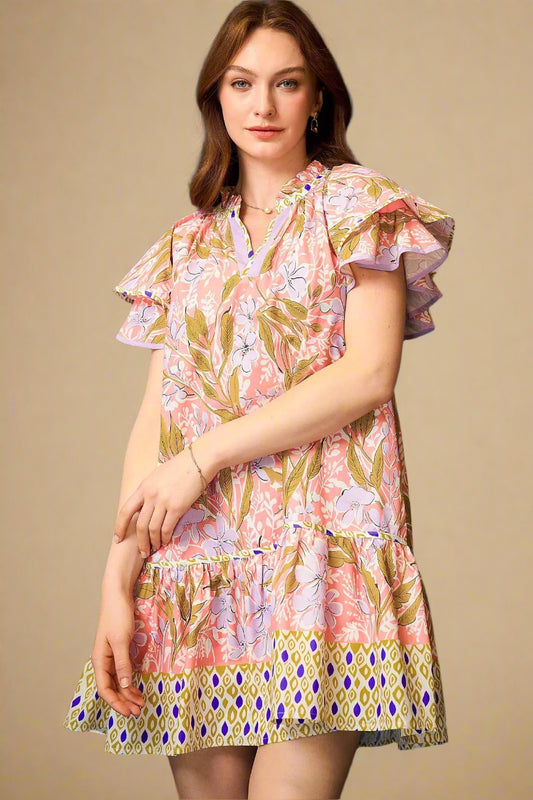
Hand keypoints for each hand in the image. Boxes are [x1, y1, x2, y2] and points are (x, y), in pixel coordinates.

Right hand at [91, 589, 144, 717]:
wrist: (118, 595)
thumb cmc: (117, 615)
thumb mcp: (121, 641)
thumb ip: (122, 664)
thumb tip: (124, 686)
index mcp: (100, 660)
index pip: (105, 689)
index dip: (116, 703)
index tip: (129, 712)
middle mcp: (103, 661)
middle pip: (112, 688)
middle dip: (124, 701)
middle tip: (138, 711)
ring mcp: (111, 656)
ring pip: (118, 681)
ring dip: (128, 693)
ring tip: (140, 703)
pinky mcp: (119, 650)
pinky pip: (123, 672)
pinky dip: (130, 682)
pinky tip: (137, 688)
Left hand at [113, 446, 206, 556]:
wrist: (198, 460)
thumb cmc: (180, 467)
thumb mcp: (157, 476)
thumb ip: (149, 491)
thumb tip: (144, 506)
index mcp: (143, 487)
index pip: (126, 511)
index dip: (120, 527)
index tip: (118, 539)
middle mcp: (151, 495)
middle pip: (140, 525)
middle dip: (140, 541)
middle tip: (143, 552)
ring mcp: (163, 501)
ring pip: (153, 529)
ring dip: (153, 542)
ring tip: (155, 548)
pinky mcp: (177, 507)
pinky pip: (167, 527)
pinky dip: (165, 537)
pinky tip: (165, 541)